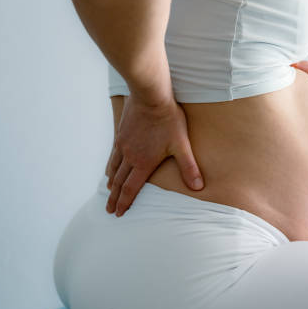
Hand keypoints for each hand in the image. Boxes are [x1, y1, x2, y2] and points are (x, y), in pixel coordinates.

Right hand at [105, 95, 203, 216]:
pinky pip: (112, 155)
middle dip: (114, 198)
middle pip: (119, 182)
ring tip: (108, 190)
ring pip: (113, 169)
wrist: (150, 96)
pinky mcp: (121, 134)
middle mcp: (129, 157)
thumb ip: (189, 167)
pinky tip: (110, 167)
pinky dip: (110, 166)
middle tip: (109, 209)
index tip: (118, 213)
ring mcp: (122, 145)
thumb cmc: (168, 120)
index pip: (131, 189)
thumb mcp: (182, 144)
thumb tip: (199, 187)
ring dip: (110, 183)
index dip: (124, 202)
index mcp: (143, 163)